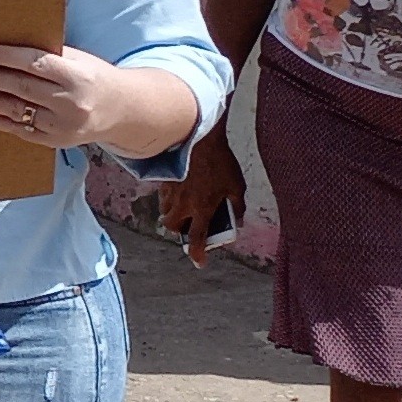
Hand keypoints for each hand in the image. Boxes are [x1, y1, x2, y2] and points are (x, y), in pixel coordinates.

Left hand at [0, 43, 133, 149]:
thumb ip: (47, 53)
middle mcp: (70, 102)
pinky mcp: (54, 141)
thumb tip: (4, 42)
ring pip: (14, 111)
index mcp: (78, 76)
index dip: (5, 57)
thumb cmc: (92, 76)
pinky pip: (16, 129)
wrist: (122, 110)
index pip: (35, 64)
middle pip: (20, 87)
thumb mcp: (79, 59)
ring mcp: (62, 125)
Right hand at [159, 133, 247, 266]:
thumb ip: (237, 205)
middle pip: (173, 227)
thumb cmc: (219, 161)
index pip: (196, 238)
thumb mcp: (237, 184)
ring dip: (173, 215)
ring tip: (183, 208)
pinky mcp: (163, 181)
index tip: (199, 262)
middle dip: (180, 230)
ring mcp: (170, 193)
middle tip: (190, 225)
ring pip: (164, 213)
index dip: (197, 253)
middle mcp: (182, 205)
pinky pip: (163, 197)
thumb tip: (239, 218)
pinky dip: (169, 200)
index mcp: (202, 208)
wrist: (197, 139)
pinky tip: (179, 191)